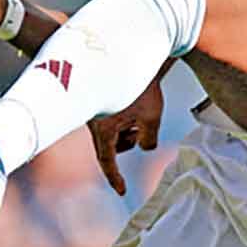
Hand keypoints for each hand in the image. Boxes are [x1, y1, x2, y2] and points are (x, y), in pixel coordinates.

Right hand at [87, 79, 165, 194]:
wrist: (124, 54)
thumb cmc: (137, 85)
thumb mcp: (151, 115)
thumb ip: (150, 138)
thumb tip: (147, 146)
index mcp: (102, 129)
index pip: (108, 161)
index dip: (116, 178)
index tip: (123, 192)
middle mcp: (95, 123)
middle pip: (114, 147)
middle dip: (132, 140)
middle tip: (143, 128)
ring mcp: (97, 113)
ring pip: (116, 133)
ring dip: (131, 128)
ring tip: (141, 110)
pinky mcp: (102, 102)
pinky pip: (114, 120)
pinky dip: (128, 117)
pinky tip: (137, 103)